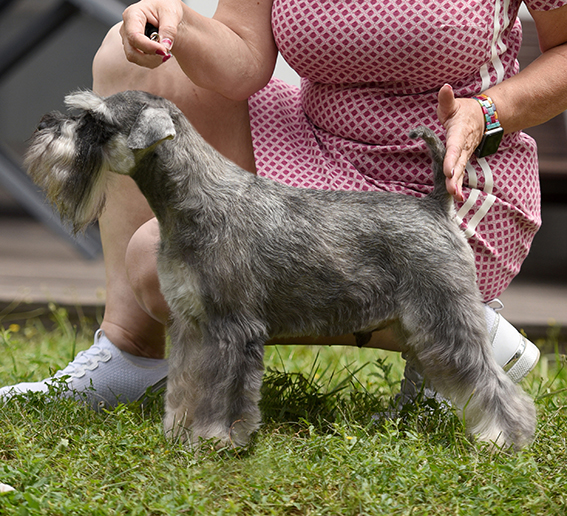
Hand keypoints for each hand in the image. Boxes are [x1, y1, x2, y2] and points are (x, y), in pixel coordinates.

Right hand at [120, 0, 183, 67]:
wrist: (166, 11)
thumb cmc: (166, 8)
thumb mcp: (171, 14)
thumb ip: (169, 30)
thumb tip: (165, 46)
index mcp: (133, 14)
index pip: (134, 37)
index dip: (149, 47)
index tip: (164, 51)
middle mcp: (127, 28)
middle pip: (132, 52)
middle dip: (150, 58)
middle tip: (167, 55)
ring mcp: (128, 39)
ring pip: (135, 58)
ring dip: (152, 61)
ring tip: (166, 53)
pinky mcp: (133, 47)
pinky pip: (140, 60)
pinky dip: (152, 61)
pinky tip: (161, 53)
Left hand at [436, 84, 485, 201]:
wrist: (483, 117)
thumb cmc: (463, 111)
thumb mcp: (454, 104)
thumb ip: (447, 99)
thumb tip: (445, 87)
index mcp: (458, 132)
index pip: (454, 146)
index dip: (451, 158)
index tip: (448, 170)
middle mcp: (463, 146)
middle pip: (458, 162)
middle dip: (455, 176)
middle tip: (451, 189)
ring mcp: (464, 154)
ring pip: (460, 170)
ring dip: (457, 183)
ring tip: (455, 196)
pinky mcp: (463, 160)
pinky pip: (460, 173)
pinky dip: (458, 185)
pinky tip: (456, 197)